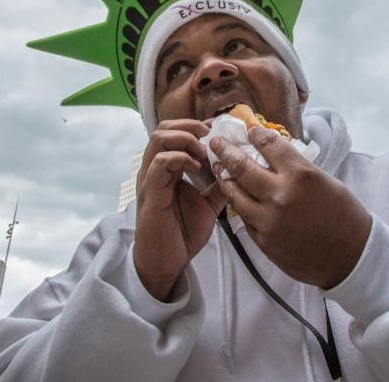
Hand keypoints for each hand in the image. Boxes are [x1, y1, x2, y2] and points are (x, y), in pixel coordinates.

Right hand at [134, 119, 227, 300]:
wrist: (166, 262)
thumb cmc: (182, 233)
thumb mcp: (208, 204)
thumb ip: (219, 185)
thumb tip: (239, 170)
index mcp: (168, 169)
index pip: (176, 133)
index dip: (196, 126)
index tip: (218, 129)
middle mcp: (155, 169)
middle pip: (164, 128)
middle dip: (190, 125)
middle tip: (211, 134)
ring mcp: (150, 178)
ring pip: (159, 139)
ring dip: (184, 138)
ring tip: (204, 149)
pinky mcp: (149, 192)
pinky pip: (160, 163)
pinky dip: (180, 157)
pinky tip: (196, 167)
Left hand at [210, 126, 370, 288]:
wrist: (352, 258)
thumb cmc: (344, 215)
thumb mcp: (325, 181)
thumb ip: (296, 168)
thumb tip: (272, 155)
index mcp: (300, 175)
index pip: (268, 144)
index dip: (256, 134)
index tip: (249, 130)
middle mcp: (280, 196)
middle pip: (241, 167)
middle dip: (225, 150)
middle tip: (216, 142)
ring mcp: (269, 221)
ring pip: (234, 195)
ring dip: (225, 179)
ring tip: (218, 168)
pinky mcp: (264, 242)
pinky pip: (244, 218)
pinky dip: (239, 205)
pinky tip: (236, 197)